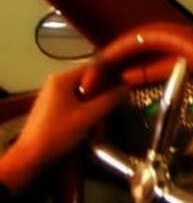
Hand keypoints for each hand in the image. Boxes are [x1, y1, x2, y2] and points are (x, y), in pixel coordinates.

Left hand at [0, 65, 126, 191]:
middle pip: (89, 81)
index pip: (94, 67)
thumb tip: (127, 86)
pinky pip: (75, 103)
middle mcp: (56, 83)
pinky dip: (84, 112)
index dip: (111, 76)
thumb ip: (110, 99)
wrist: (29, 159)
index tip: (123, 88)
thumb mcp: (89, 116)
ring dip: (94, 106)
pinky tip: (88, 126)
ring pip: (83, 94)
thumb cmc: (58, 133)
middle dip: (102, 95)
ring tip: (99, 121)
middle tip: (112, 108)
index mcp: (63, 78)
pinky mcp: (52, 109)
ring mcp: (53, 96)